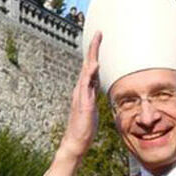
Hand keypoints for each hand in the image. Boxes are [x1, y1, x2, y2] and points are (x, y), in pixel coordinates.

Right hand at [56, 31, 100, 160]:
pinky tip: (95, 65)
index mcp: (84, 90)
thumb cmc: (84, 127)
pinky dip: (90, 74)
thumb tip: (94, 89)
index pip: (90, 68)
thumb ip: (91, 96)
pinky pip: (86, 86)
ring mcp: (80, 95)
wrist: (75, 141)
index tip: (99, 40)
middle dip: (93, 48)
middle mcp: (80, 90)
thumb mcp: (91, 108)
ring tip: (96, 42)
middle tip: (98, 33)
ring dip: (92, 56)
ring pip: (86, 71)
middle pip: (87, 64)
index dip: (94, 54)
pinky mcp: (83, 103)